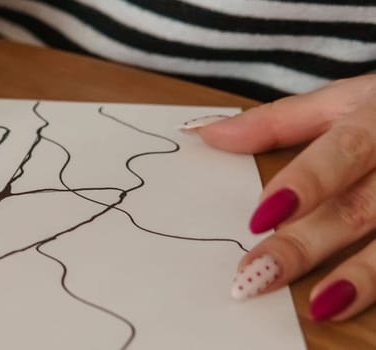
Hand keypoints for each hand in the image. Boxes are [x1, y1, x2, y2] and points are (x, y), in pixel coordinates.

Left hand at [193, 74, 375, 321]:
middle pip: (361, 207)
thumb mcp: (345, 98)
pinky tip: (356, 304)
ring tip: (321, 305)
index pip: (342, 151)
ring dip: (364, 276)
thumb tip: (204, 133)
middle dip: (308, 243)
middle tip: (257, 275)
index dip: (305, 182)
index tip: (262, 216)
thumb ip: (278, 121)